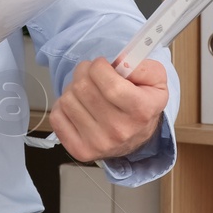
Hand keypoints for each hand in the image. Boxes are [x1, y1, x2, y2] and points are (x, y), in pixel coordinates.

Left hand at [49, 57, 167, 162]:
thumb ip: (144, 66)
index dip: (99, 67)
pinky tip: (78, 107)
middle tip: (91, 75)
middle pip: (83, 88)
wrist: (136, 138)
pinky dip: (63, 107)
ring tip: (86, 93)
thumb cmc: (141, 104)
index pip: (110, 84)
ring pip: (67, 99)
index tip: (102, 65)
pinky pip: (57, 116)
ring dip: (73, 90)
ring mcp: (98, 143)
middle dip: (84, 73)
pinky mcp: (80, 150)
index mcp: (140, 111)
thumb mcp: (155, 81)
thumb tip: (121, 62)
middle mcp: (120, 130)